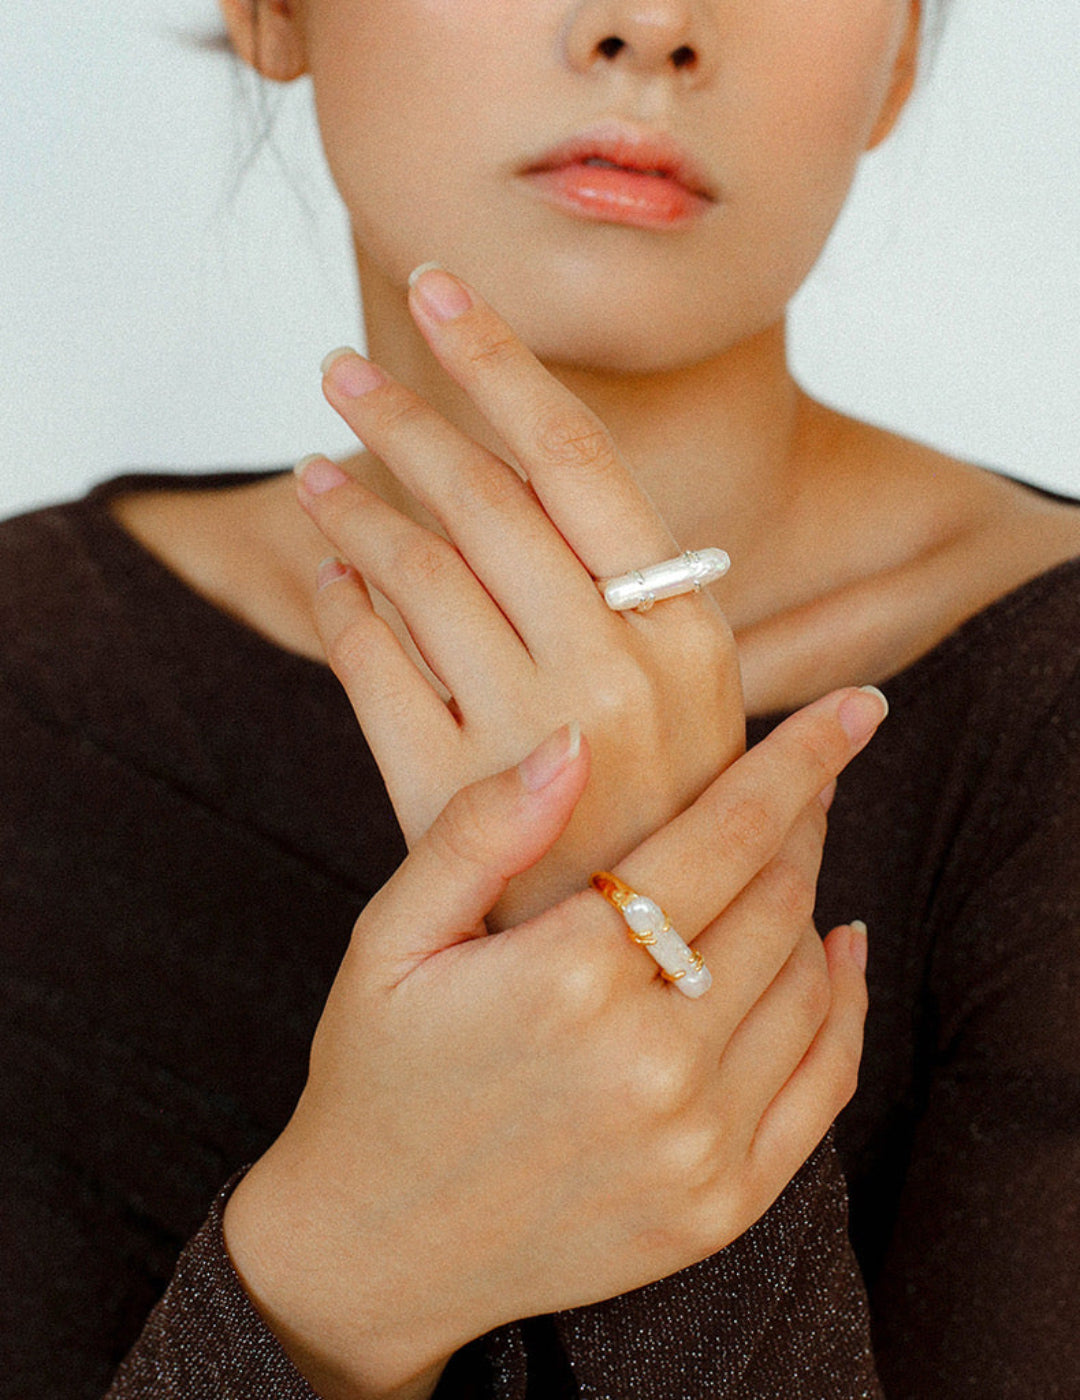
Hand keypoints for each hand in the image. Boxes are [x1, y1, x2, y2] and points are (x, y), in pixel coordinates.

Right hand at [223, 685, 884, 1399]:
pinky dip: (844, 1004)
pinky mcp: (720, 1204)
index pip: (727, 835)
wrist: (376, 1248)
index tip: (855, 709)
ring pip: (807, 979)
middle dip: (803, 819)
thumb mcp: (391, 936)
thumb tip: (573, 740)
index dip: (800, 760)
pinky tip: (836, 952)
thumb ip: (480, 832)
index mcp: (569, 977)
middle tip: (804, 776)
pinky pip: (824, 1081)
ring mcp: (695, 1142)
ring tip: (789, 857)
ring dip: (812, 901)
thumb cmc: (378, 1073)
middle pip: (777, 897)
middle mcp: (650, 1060)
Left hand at [296, 265, 743, 928]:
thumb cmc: (680, 813)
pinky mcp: (448, 799)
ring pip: (414, 575)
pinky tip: (328, 574)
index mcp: (689, 632)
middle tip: (340, 370)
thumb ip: (635, 590)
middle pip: (483, 500)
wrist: (657, 966)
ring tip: (315, 471)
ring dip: (354, 508)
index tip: (434, 289)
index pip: (580, 459)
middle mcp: (616, 672)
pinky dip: (339, 608)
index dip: (498, 363)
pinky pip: (369, 671)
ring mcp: (529, 738)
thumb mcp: (696, 694)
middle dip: (402, 418)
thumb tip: (550, 467)